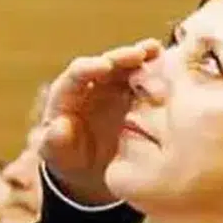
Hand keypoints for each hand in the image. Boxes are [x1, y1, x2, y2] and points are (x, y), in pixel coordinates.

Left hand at [33, 39, 162, 203]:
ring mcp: (114, 88)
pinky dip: (156, 71)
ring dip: (142, 58)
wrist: (89, 170)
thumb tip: (60, 126)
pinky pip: (145, 80)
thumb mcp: (57, 154)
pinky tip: (168, 65)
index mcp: (68, 94)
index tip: (106, 65)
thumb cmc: (67, 159)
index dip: (91, 66)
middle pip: (107, 63)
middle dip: (122, 57)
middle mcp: (92, 84)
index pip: (77, 73)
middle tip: (139, 54)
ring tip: (156, 52)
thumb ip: (54, 141)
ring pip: (128, 67)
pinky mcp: (133, 96)